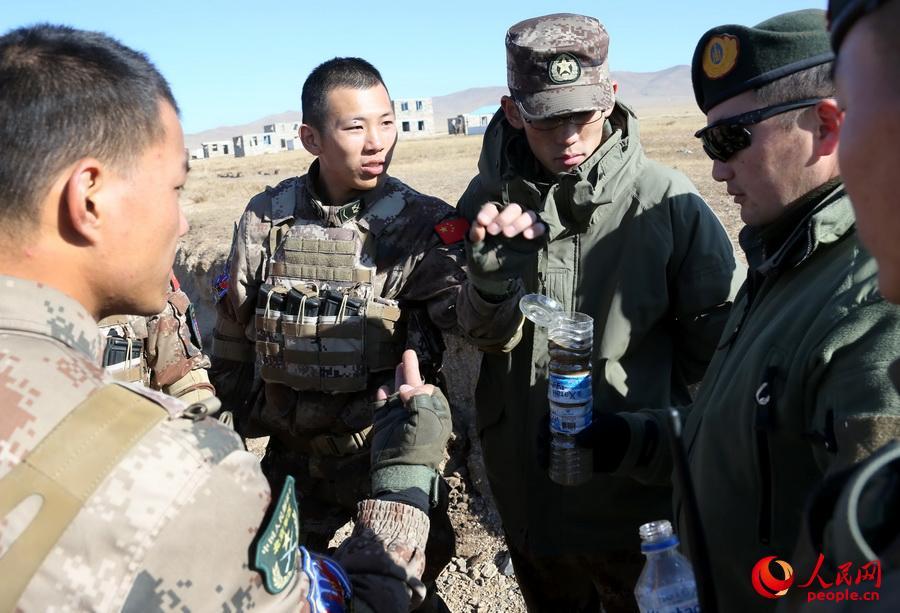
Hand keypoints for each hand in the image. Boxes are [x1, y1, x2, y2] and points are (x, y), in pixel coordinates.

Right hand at [370, 351, 451, 507]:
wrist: (399, 470)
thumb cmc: (418, 445)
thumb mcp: (426, 417)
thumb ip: (419, 397)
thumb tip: (404, 387)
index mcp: (433, 414)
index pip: (429, 390)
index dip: (421, 385)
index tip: (414, 389)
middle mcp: (417, 413)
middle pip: (414, 387)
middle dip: (411, 370)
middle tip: (407, 352)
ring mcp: (399, 418)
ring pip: (397, 393)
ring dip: (398, 378)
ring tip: (398, 363)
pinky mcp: (384, 424)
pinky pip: (382, 406)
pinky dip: (382, 396)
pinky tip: (382, 387)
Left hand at [466, 202, 547, 296]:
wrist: (496, 276)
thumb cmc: (484, 257)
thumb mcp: (475, 250)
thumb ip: (475, 236)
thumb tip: (478, 225)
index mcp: (495, 217)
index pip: (493, 208)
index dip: (488, 212)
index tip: (482, 222)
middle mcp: (511, 218)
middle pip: (514, 208)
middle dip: (504, 217)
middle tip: (494, 230)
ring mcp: (525, 226)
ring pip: (529, 215)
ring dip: (519, 222)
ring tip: (507, 234)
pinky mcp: (536, 237)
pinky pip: (542, 227)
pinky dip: (536, 228)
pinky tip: (527, 235)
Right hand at [536, 411, 631, 472]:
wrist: (626, 447)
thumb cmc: (615, 429)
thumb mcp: (607, 426)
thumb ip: (595, 431)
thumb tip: (578, 441)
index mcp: (572, 415)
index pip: (552, 415)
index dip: (543, 423)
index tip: (543, 433)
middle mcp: (567, 428)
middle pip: (546, 432)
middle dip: (540, 442)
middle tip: (543, 452)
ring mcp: (569, 443)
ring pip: (549, 446)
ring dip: (542, 454)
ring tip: (543, 464)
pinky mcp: (572, 457)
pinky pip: (557, 460)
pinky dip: (551, 465)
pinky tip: (548, 472)